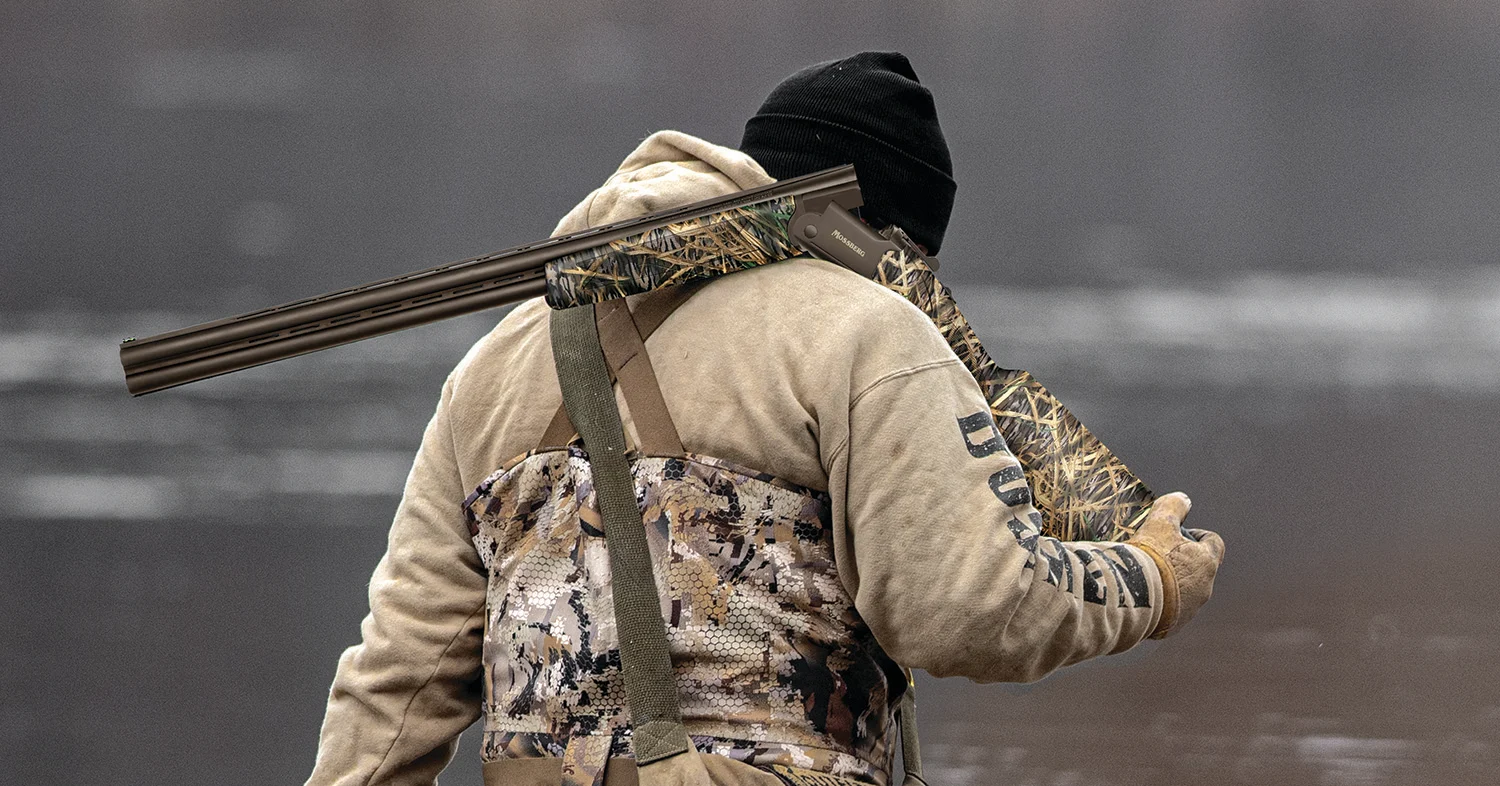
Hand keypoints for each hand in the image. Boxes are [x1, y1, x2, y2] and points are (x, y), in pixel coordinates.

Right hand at [1125, 492, 1225, 638]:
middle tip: (1156, 556)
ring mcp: (1190, 609)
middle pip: (1199, 569)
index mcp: (1206, 562)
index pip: (1214, 543)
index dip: (1197, 535)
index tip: (1179, 535)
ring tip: (1145, 578)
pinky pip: (1171, 612)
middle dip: (1181, 562)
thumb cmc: (1150, 558)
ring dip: (1171, 584)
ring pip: (1185, 592)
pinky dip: (1161, 604)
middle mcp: (1204, 587)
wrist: (1134, 598)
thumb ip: (1173, 506)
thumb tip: (1184, 499)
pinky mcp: (1173, 626)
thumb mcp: (1159, 523)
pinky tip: (1141, 597)